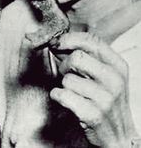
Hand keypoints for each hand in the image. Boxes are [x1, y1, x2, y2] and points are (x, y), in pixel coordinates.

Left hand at [49, 32, 136, 147]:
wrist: (120, 137)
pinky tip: (65, 99)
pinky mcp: (93, 114)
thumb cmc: (106, 101)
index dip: (69, 39)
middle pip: (77, 57)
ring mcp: (105, 98)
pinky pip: (63, 96)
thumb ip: (88, 57)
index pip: (91, 40)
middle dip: (65, 65)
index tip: (57, 43)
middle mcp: (114, 79)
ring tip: (72, 91)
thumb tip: (59, 42)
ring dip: (63, 85)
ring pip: (68, 79)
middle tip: (67, 73)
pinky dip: (58, 96)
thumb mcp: (106, 75)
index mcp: (117, 65)